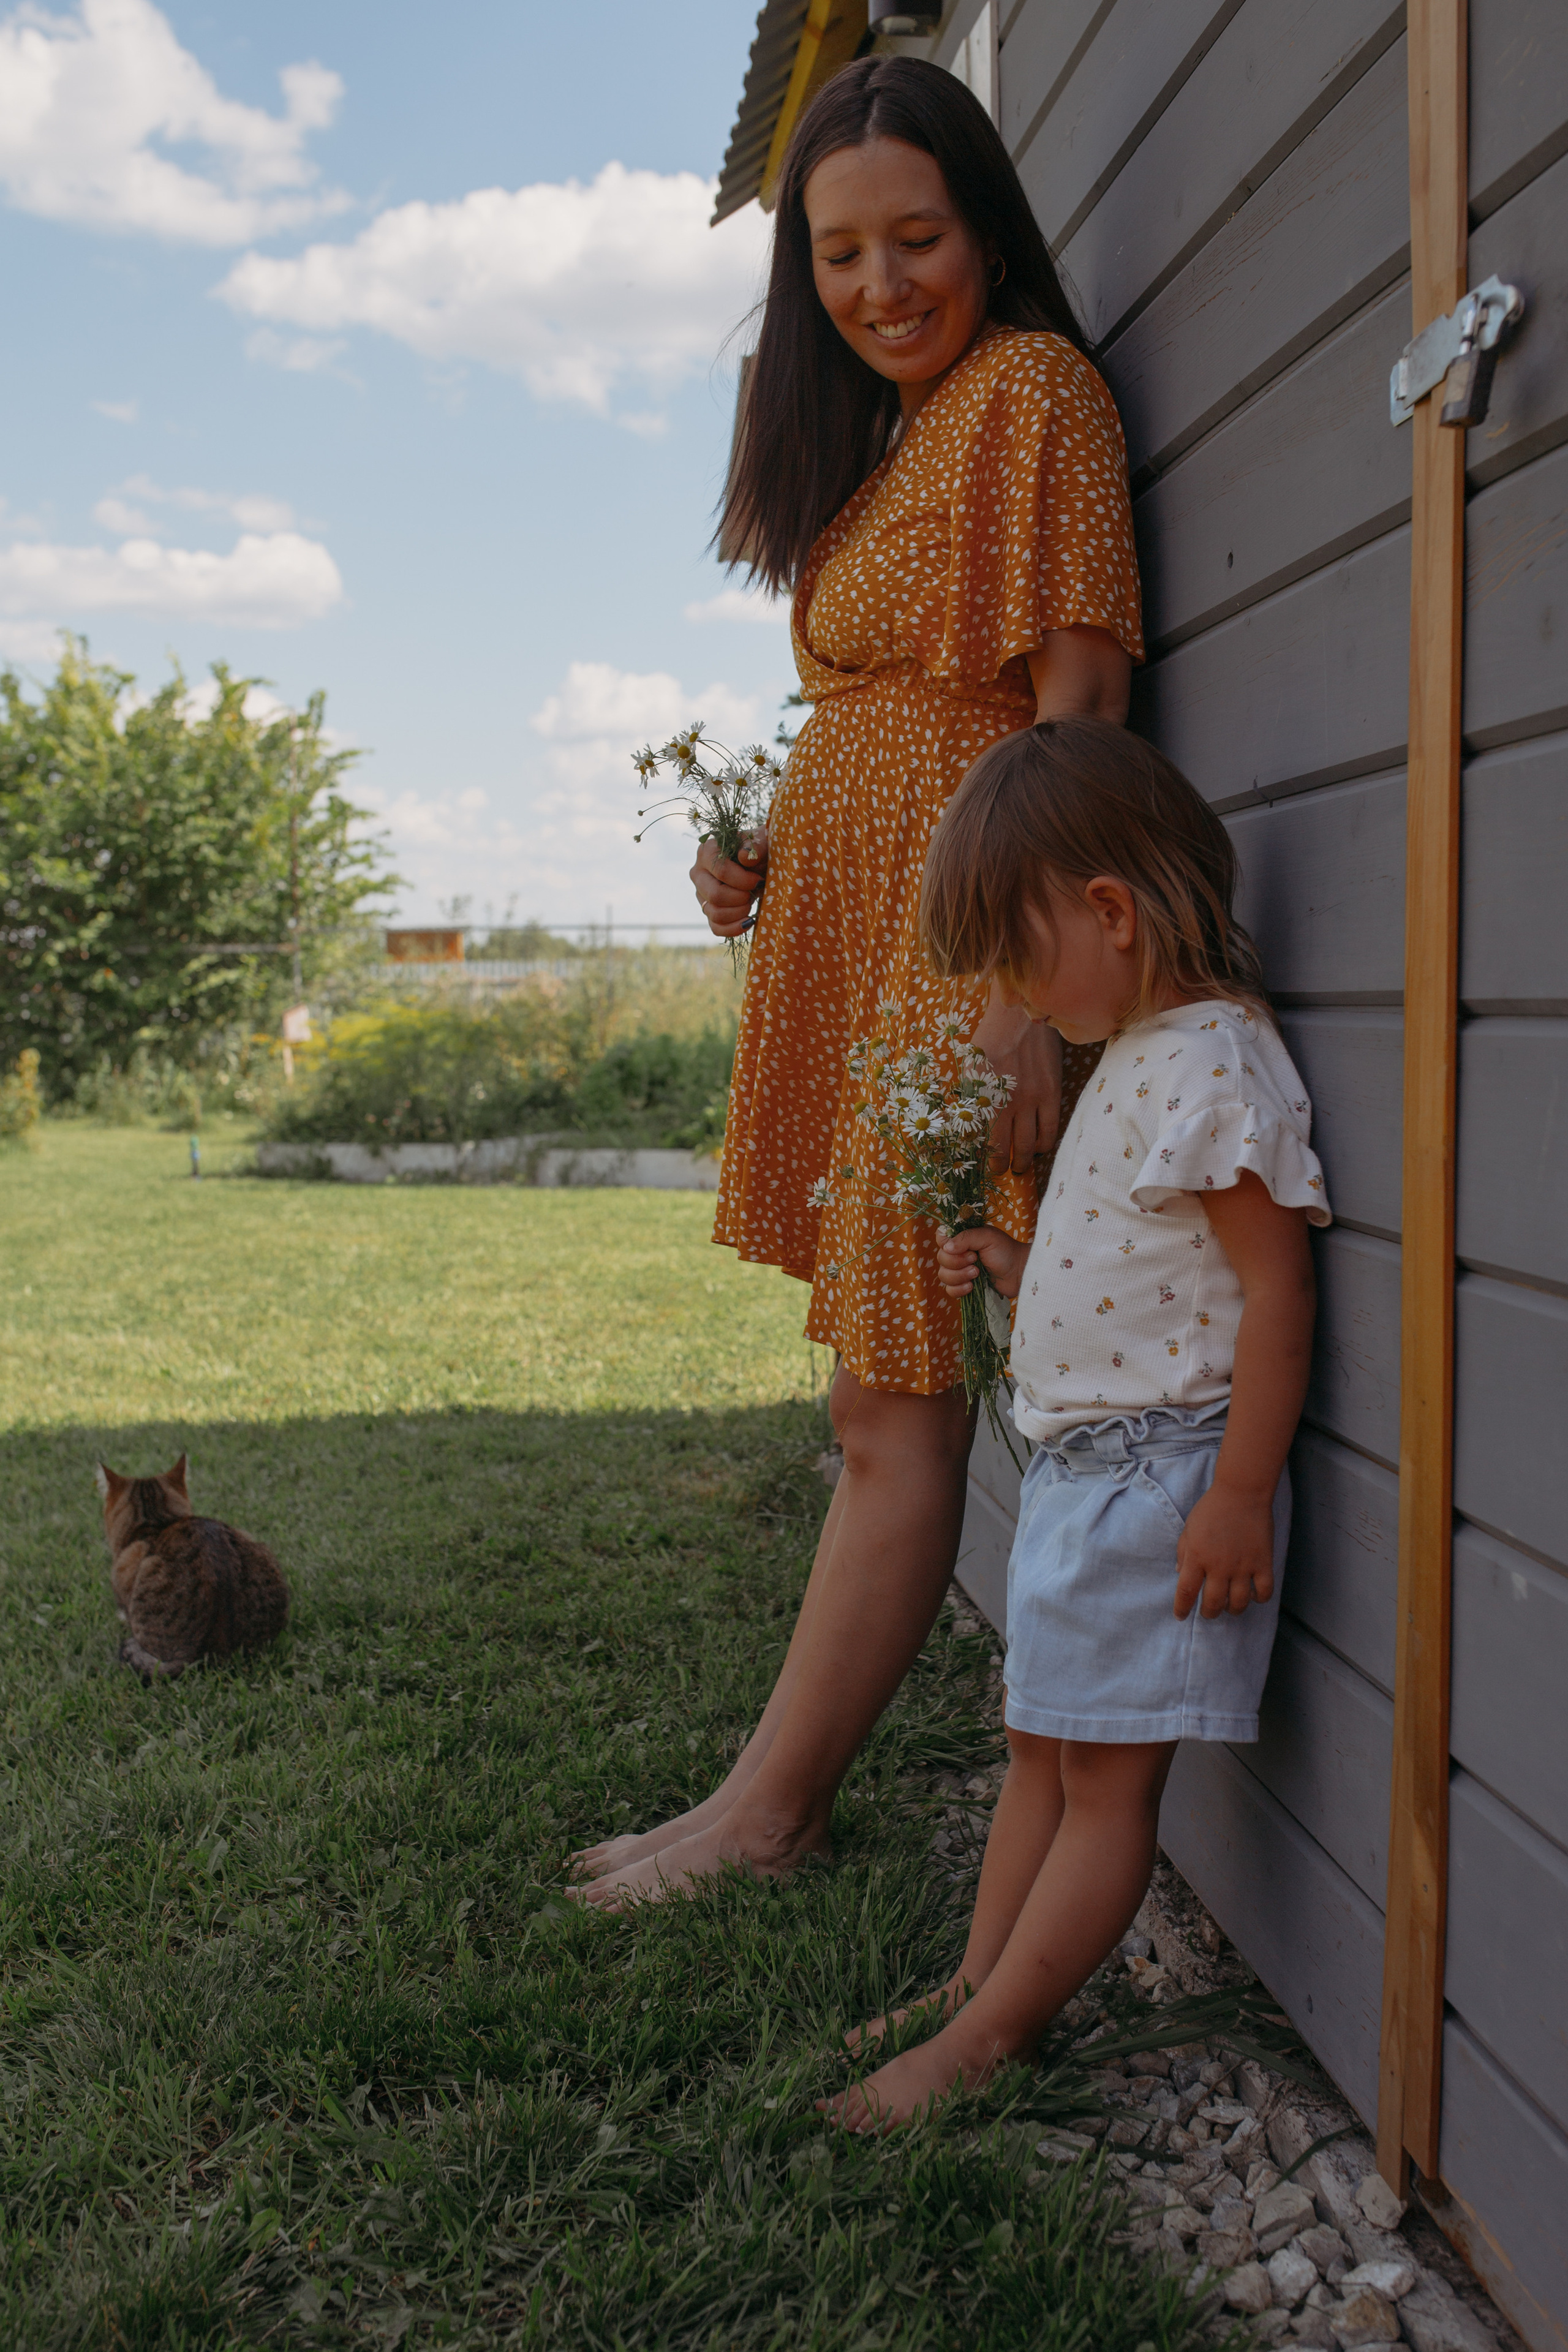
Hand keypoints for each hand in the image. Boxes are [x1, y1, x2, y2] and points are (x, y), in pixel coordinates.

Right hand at [691, 826, 766, 939]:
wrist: (758, 862)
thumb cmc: (758, 851)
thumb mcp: (761, 843)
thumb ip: (755, 847)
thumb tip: (745, 856)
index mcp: (707, 851)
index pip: (721, 871)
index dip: (744, 880)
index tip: (759, 881)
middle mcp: (698, 873)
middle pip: (715, 895)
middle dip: (741, 898)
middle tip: (754, 892)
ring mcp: (700, 894)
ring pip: (715, 914)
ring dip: (740, 912)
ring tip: (751, 901)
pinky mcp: (707, 910)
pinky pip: (716, 928)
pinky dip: (735, 928)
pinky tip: (749, 920)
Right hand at [937, 1225, 1029, 1300]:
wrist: (1019, 1273)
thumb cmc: (1006, 1251)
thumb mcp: (988, 1237)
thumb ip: (966, 1238)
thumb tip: (946, 1247)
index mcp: (962, 1238)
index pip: (941, 1237)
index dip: (946, 1244)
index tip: (963, 1248)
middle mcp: (958, 1253)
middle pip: (941, 1258)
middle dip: (957, 1262)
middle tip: (976, 1260)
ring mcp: (960, 1271)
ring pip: (943, 1275)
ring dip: (959, 1276)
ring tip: (977, 1273)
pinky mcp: (963, 1287)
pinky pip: (949, 1290)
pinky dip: (959, 1289)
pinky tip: (972, 1286)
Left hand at [968, 998, 1062, 1174]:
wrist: (1020, 1015)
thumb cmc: (990, 1039)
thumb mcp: (971, 1067)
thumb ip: (972, 1096)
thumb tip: (969, 1123)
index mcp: (987, 1098)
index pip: (988, 1141)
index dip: (989, 1159)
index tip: (987, 1166)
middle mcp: (1010, 1103)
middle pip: (1011, 1148)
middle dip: (1008, 1165)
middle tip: (1007, 1171)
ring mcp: (1034, 1099)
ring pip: (1033, 1143)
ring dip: (1028, 1159)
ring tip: (1024, 1164)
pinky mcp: (1052, 1092)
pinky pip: (1052, 1128)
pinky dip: (1046, 1143)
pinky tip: (1041, 1146)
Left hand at [1173, 1482, 1275, 1619]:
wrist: (1241, 1492)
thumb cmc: (1212, 1508)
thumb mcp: (1189, 1528)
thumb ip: (1183, 1552)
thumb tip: (1180, 1574)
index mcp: (1197, 1556)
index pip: (1186, 1592)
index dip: (1182, 1608)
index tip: (1180, 1616)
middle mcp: (1219, 1565)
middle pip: (1213, 1603)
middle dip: (1209, 1613)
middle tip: (1208, 1612)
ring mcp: (1243, 1566)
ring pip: (1239, 1603)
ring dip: (1232, 1609)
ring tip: (1229, 1606)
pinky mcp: (1263, 1562)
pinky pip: (1264, 1592)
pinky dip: (1259, 1599)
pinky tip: (1253, 1595)